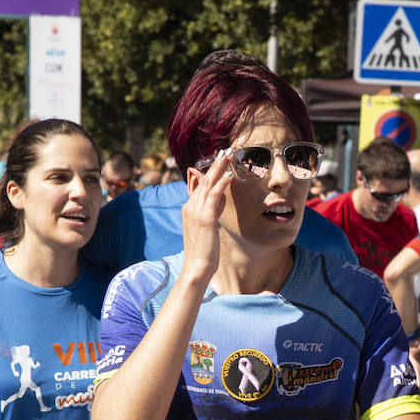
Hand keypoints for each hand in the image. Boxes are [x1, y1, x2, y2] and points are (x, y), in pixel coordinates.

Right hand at [180, 150, 233, 287]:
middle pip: (203, 180)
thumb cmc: (203, 251)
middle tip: (225, 151)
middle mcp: (190, 207)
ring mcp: (196, 212)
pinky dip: (222, 183)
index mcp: (188, 209)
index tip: (219, 160)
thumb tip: (222, 197)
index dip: (210, 171)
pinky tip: (230, 175)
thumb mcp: (208, 227)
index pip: (199, 185)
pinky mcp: (205, 218)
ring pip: (208, 184)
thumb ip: (213, 210)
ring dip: (219, 168)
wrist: (196, 268)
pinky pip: (214, 195)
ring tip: (228, 155)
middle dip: (215, 165)